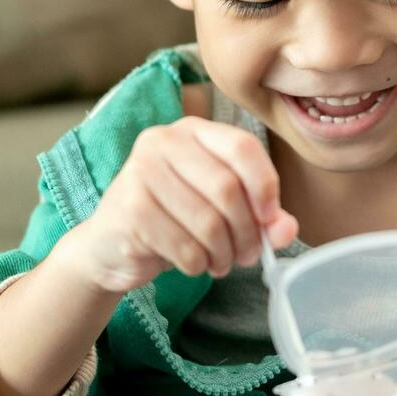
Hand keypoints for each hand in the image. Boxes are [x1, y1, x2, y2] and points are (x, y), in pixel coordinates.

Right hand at [63, 117, 298, 291]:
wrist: (110, 246)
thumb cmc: (173, 219)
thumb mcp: (221, 210)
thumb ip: (261, 216)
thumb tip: (286, 229)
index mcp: (193, 131)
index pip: (243, 146)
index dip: (265, 186)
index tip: (271, 218)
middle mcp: (163, 141)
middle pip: (228, 188)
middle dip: (247, 231)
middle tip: (249, 255)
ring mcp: (140, 173)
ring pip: (208, 222)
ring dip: (224, 253)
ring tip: (222, 262)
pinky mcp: (129, 210)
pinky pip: (184, 246)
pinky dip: (199, 264)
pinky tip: (195, 264)